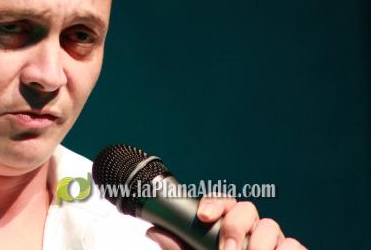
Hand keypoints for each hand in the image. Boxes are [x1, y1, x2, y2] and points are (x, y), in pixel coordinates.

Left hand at [146, 195, 305, 249]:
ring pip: (270, 226)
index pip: (223, 203)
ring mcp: (273, 243)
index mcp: (226, 229)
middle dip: (234, 224)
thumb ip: (179, 248)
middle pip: (246, 209)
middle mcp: (250, 231)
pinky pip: (294, 244)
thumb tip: (154, 231)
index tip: (203, 215)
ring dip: (258, 244)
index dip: (214, 203)